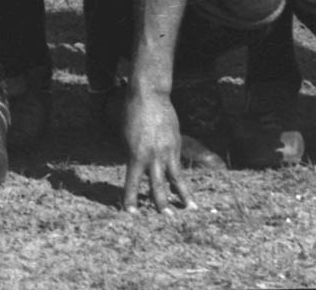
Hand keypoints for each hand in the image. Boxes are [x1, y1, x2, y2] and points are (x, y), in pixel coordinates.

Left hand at [117, 88, 190, 211]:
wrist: (149, 95)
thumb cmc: (131, 114)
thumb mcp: (126, 137)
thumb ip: (133, 155)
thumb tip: (138, 171)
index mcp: (135, 155)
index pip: (131, 182)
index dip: (130, 199)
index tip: (130, 213)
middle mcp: (152, 156)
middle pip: (156, 185)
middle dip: (160, 204)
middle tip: (165, 219)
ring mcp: (166, 151)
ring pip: (174, 179)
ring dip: (181, 197)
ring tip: (188, 211)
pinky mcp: (176, 146)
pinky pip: (179, 167)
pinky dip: (184, 181)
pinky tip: (189, 190)